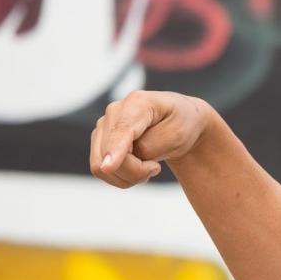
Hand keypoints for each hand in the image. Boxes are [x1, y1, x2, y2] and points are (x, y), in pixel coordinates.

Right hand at [90, 90, 208, 187]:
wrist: (180, 121)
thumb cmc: (181, 125)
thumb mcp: (177, 135)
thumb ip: (149, 146)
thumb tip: (119, 159)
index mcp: (138, 102)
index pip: (121, 129)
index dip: (114, 150)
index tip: (108, 167)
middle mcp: (114, 111)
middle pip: (110, 153)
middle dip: (135, 171)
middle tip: (156, 168)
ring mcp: (104, 126)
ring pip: (101, 165)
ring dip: (128, 176)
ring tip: (149, 166)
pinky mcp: (99, 141)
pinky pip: (100, 170)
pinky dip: (122, 177)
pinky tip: (138, 167)